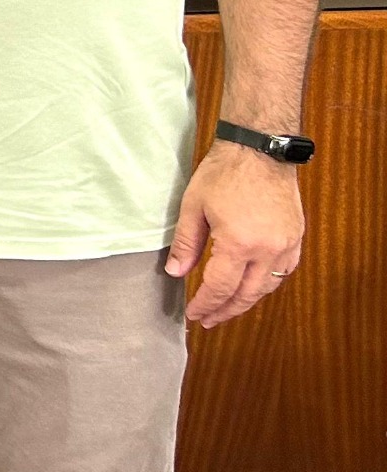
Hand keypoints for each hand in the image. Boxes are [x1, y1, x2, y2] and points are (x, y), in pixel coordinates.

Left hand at [167, 140, 304, 327]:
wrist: (260, 150)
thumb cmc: (223, 174)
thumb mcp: (193, 207)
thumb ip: (186, 244)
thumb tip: (176, 272)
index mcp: (238, 244)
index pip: (220, 288)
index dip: (206, 304)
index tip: (195, 314)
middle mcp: (267, 250)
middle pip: (247, 294)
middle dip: (226, 310)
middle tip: (209, 320)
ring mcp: (286, 245)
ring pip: (267, 287)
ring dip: (247, 301)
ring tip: (228, 308)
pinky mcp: (296, 238)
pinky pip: (283, 272)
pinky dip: (267, 284)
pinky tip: (253, 286)